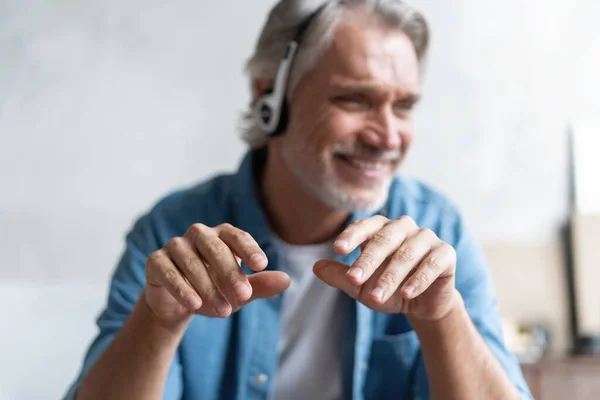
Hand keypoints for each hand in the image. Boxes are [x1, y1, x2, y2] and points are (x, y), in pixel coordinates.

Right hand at [145, 223, 289, 325]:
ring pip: (191, 261)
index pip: (236, 236)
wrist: (178, 304)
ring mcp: (175, 245)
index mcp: (221, 235)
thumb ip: (260, 285)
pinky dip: (181, 288)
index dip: (248, 248)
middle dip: (230, 273)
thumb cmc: (214, 290)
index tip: (262, 265)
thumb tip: (287, 280)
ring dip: (208, 287)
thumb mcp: (238, 292)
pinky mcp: (155, 261)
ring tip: (223, 311)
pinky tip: (194, 305)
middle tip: (244, 296)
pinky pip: (168, 271)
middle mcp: (198, 235)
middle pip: (214, 247)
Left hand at [314, 215, 457, 321]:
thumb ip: (341, 276)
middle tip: (354, 279)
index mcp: (382, 228)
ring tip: (376, 297)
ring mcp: (427, 238)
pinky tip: (406, 294)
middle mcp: (404, 227)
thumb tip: (316, 267)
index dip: (352, 236)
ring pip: (408, 253)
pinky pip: (433, 263)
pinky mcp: (446, 253)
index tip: (338, 249)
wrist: (422, 304)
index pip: (365, 226)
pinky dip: (419, 279)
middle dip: (368, 260)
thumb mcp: (361, 286)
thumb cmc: (388, 288)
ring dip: (391, 276)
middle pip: (385, 239)